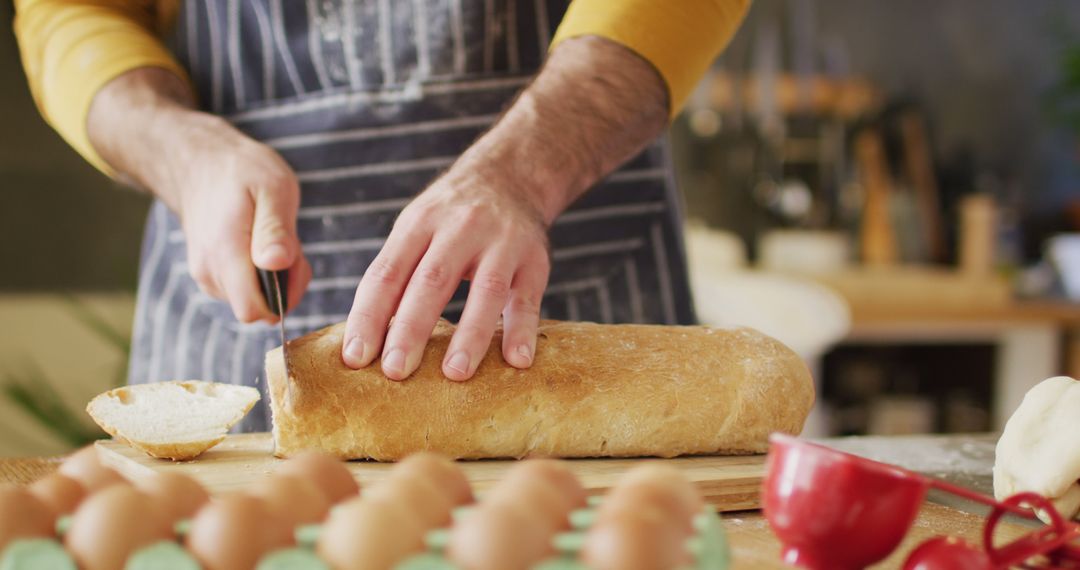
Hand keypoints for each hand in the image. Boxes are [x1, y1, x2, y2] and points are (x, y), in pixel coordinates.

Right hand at [88, 68, 311, 322]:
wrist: (199, 162)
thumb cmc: (242, 171)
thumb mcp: (273, 187)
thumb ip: (276, 229)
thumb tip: (277, 264)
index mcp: (225, 253)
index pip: (253, 311)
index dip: (285, 296)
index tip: (294, 260)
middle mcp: (209, 272)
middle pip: (258, 309)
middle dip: (283, 285)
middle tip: (287, 241)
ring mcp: (205, 275)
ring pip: (252, 300)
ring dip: (273, 277)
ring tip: (272, 236)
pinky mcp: (208, 274)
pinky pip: (243, 290)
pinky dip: (260, 273)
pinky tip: (260, 242)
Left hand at [341, 164, 550, 380]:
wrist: (510, 176)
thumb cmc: (450, 218)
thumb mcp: (417, 228)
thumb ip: (396, 274)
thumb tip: (363, 341)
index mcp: (419, 224)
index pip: (387, 273)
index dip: (369, 315)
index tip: (355, 357)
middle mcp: (459, 228)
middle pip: (432, 280)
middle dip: (411, 328)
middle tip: (395, 370)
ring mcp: (502, 243)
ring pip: (485, 290)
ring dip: (470, 334)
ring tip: (455, 373)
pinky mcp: (535, 260)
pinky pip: (528, 298)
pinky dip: (522, 330)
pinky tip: (517, 361)